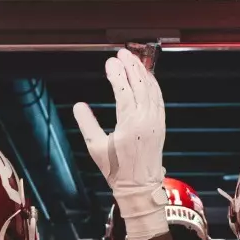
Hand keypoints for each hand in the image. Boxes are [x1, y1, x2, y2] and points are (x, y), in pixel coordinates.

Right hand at [73, 49, 168, 239]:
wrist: (140, 187)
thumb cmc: (116, 170)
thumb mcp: (96, 148)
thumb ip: (87, 124)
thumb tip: (79, 105)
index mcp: (130, 124)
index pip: (124, 91)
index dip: (117, 74)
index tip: (110, 61)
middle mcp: (146, 119)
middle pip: (140, 85)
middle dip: (131, 66)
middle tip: (122, 53)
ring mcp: (156, 121)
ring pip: (151, 89)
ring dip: (142, 72)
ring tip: (133, 59)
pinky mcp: (161, 124)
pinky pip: (158, 98)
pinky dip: (153, 84)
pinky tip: (146, 76)